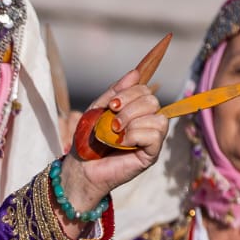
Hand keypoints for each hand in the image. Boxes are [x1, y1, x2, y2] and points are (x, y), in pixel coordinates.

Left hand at [54, 67, 166, 221]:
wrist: (81, 166)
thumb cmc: (88, 139)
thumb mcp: (98, 109)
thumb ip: (116, 91)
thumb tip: (136, 73)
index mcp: (135, 110)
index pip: (145, 90)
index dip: (129, 92)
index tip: (111, 105)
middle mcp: (146, 122)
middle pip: (153, 101)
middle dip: (130, 107)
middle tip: (112, 122)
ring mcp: (151, 139)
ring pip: (158, 117)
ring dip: (132, 122)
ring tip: (116, 132)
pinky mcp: (151, 154)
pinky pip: (156, 135)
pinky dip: (136, 135)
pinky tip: (122, 143)